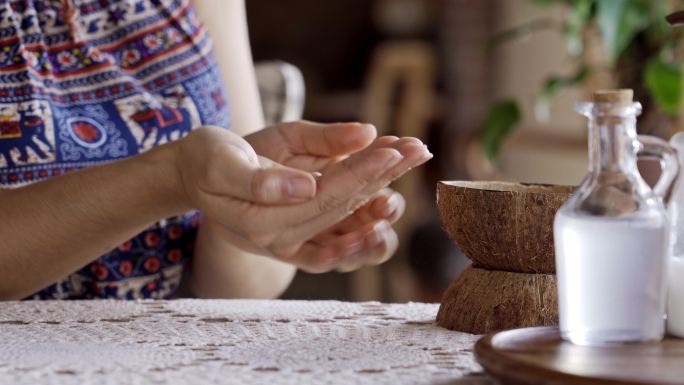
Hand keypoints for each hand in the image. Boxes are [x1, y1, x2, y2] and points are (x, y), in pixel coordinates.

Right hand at [177, 125, 430, 271]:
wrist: (193, 176)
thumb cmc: (205, 160)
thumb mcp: (221, 159)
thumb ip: (261, 177)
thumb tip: (311, 185)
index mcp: (262, 222)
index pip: (324, 196)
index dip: (361, 172)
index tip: (394, 149)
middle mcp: (280, 238)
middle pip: (344, 206)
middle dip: (383, 174)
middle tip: (418, 148)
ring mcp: (289, 240)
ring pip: (346, 215)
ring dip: (383, 187)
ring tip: (412, 157)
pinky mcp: (296, 233)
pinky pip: (338, 232)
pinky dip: (365, 216)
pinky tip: (389, 198)